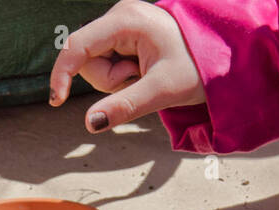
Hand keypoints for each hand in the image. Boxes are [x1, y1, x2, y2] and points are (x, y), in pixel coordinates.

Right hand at [49, 0, 204, 132]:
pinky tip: (143, 72)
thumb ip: (124, 106)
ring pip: (96, 65)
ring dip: (118, 81)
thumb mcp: (161, 91)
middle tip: (141, 81)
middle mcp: (120, 16)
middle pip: (87, 59)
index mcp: (125, 19)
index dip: (62, 73)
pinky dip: (123, 77)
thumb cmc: (198, 70)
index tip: (56, 102)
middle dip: (109, 81)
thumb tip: (90, 124)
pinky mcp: (125, 37)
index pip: (77, 45)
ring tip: (146, 76)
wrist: (221, 59)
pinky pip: (108, 64)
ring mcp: (122, 26)